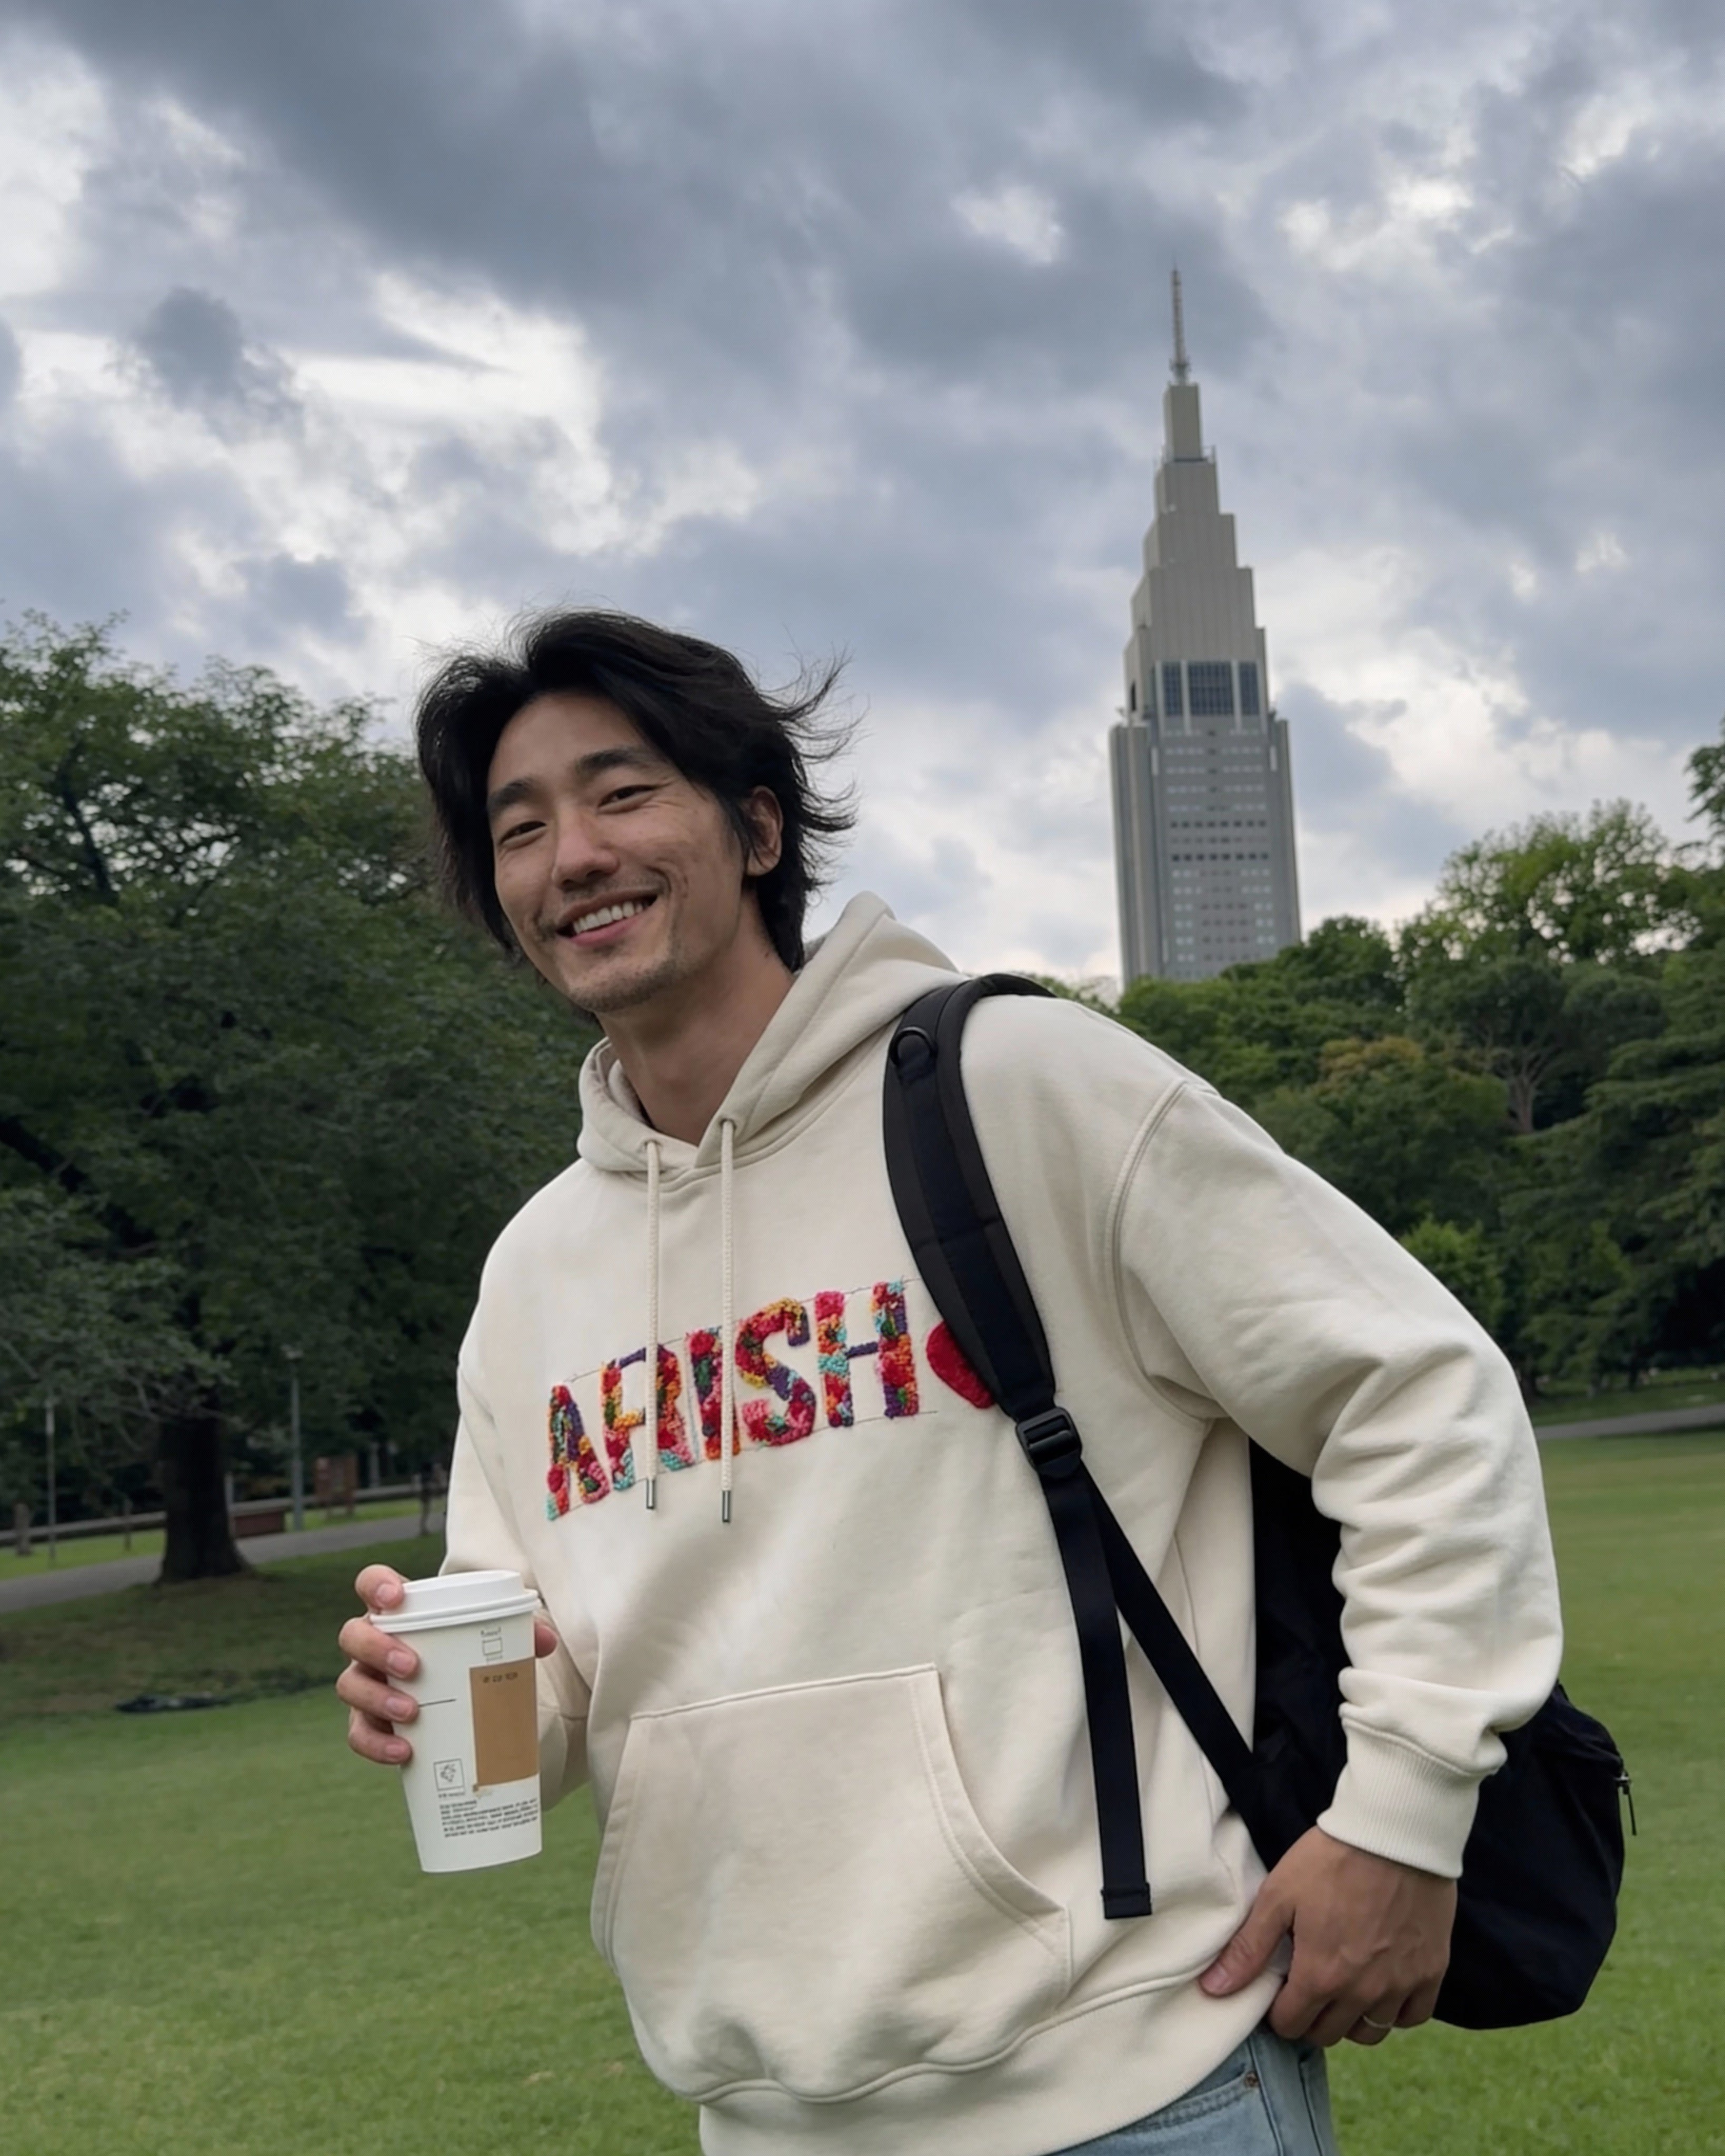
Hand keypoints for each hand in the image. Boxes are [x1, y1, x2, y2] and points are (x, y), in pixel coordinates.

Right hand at [336, 1563, 559, 1766]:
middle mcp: (372, 1644)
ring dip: (377, 1697)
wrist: (455, 1696)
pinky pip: (360, 1733)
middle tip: (412, 1666)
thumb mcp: (490, 1638)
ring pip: (350, 1685)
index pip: (372, 1584)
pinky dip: (377, 1744)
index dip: (376, 1585)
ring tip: (411, 1712)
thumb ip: (519, 1632)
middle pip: (353, 1636)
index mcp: (399, 1613)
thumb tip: (545, 1642)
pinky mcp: (368, 1721)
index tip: (395, 1598)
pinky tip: (403, 1751)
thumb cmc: (467, 1654)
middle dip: (376, 1649)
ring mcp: (366, 1682)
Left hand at [1199, 1826, 1456, 2046]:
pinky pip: (1412, 2016)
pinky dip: (1395, 2011)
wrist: (1393, 1833)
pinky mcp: (1431, 1972)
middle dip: (1309, 2017)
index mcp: (1321, 1976)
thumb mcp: (1279, 1896)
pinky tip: (1380, 1985)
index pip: (1291, 2025)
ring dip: (1350, 2019)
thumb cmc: (1331, 1859)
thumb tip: (1213, 1990)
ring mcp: (1400, 1985)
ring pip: (1370, 2033)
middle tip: (1305, 1987)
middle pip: (1328, 2034)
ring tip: (1340, 1988)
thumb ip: (1248, 1949)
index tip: (1277, 1991)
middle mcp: (1363, 1992)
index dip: (1277, 2012)